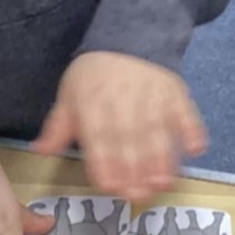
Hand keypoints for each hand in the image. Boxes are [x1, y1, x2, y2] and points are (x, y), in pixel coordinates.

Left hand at [32, 52, 206, 202]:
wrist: (127, 39)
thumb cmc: (93, 76)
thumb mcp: (68, 97)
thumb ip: (57, 128)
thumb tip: (39, 152)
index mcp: (93, 106)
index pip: (98, 139)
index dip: (104, 163)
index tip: (109, 187)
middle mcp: (123, 104)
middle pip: (129, 141)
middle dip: (134, 171)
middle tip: (138, 196)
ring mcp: (152, 98)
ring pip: (157, 133)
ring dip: (162, 160)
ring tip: (163, 184)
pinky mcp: (175, 93)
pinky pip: (185, 112)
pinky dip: (192, 130)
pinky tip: (196, 149)